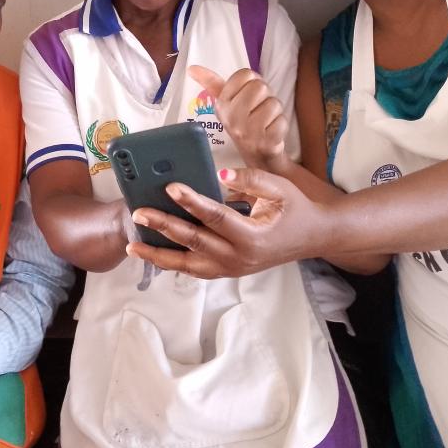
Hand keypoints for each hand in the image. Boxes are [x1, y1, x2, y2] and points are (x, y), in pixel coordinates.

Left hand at [125, 167, 326, 277]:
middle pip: (194, 241)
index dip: (192, 202)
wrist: (313, 237)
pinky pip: (195, 270)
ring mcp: (232, 269)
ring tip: (133, 245)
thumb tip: (220, 175)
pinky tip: (153, 253)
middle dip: (164, 226)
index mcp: (253, 237)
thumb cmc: (296, 208)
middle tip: (139, 213)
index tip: (171, 187)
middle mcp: (239, 258)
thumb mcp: (280, 188)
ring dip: (159, 255)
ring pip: (188, 265)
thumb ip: (250, 179)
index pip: (215, 217)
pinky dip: (173, 263)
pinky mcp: (228, 271)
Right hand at [189, 65, 288, 170]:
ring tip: (266, 122)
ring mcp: (248, 133)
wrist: (258, 156)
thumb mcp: (226, 103)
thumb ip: (210, 83)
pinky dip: (280, 125)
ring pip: (273, 103)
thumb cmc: (245, 123)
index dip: (252, 82)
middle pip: (260, 86)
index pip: (245, 74)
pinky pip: (281, 121)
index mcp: (221, 105)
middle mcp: (231, 119)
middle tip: (259, 110)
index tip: (248, 97)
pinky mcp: (265, 143)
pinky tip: (271, 133)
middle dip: (266, 96)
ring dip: (275, 111)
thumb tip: (191, 68)